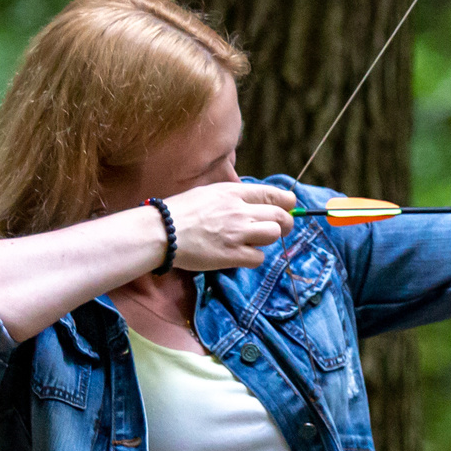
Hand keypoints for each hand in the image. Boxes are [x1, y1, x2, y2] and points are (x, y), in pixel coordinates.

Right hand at [162, 180, 295, 270]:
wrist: (162, 232)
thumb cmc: (180, 211)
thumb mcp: (209, 192)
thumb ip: (233, 197)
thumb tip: (252, 202)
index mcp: (234, 193)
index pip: (274, 194)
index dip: (287, 202)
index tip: (288, 207)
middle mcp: (240, 211)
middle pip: (281, 217)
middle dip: (285, 224)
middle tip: (280, 229)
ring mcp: (238, 234)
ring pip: (273, 236)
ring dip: (267, 240)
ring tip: (252, 241)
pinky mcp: (232, 256)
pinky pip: (258, 258)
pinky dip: (253, 258)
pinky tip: (239, 255)